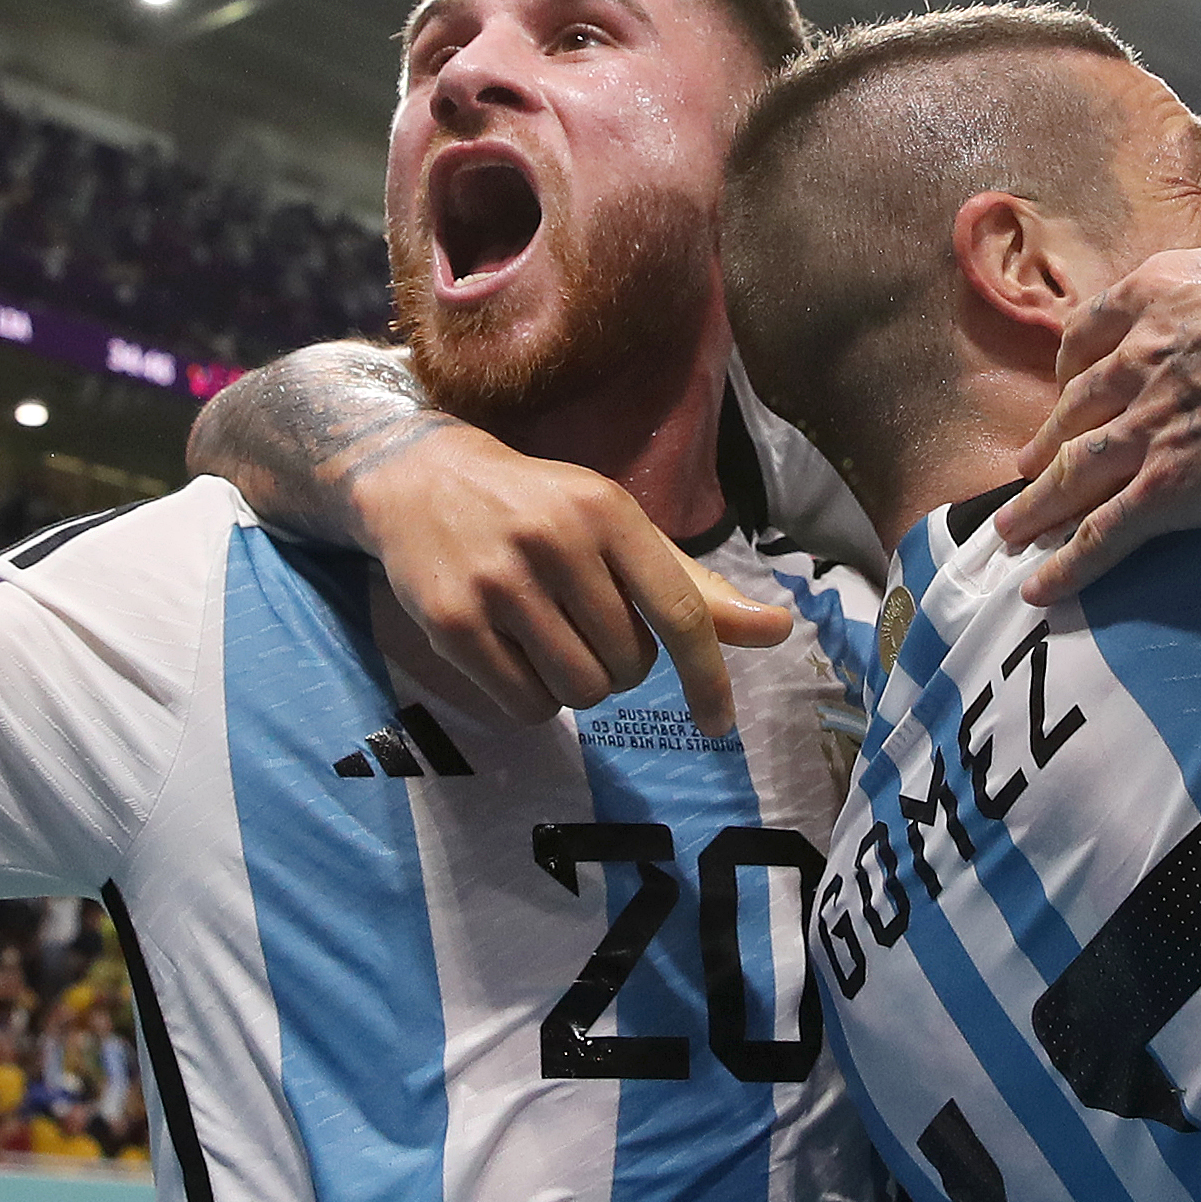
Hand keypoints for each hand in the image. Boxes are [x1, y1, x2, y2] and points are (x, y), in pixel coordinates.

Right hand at [335, 424, 790, 732]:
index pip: (681, 613)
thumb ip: (695, 587)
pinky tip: (516, 656)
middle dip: (620, 667)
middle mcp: (556, 540)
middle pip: (629, 666)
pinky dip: (534, 699)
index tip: (718, 722)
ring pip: (580, 692)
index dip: (707, 676)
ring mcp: (500, 582)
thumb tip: (779, 630)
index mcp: (610, 512)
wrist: (421, 478)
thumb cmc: (541, 510)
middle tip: (587, 631)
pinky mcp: (452, 621)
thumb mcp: (619, 529)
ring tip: (552, 642)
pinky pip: (525, 705)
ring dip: (577, 686)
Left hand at [996, 229, 1200, 601]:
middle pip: (1075, 406)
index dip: (1073, 365)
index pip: (1093, 330)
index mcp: (1164, 293)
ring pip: (1073, 472)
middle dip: (1047, 441)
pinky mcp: (1172, 487)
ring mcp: (1149, 424)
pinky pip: (1104, 532)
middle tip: (1027, 467)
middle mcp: (1141, 355)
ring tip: (1011, 534)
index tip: (1067, 384)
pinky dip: (1067, 565)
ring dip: (1037, 508)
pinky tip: (1041, 589)